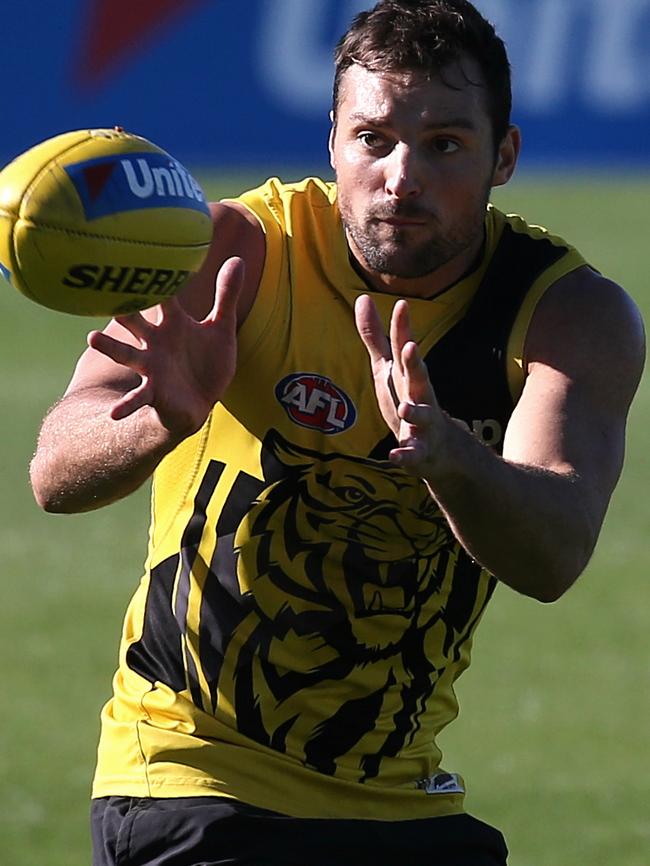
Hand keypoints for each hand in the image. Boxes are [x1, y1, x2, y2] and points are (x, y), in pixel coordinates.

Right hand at [87, 256, 243, 439]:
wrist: (201, 401)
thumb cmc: (207, 362)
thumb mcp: (221, 328)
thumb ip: (226, 296)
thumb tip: (238, 259)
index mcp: (173, 323)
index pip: (163, 295)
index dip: (156, 278)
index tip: (143, 255)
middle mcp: (156, 341)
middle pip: (137, 321)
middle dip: (125, 307)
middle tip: (106, 289)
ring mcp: (152, 366)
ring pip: (128, 354)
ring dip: (112, 347)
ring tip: (92, 338)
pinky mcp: (154, 391)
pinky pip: (138, 399)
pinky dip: (126, 406)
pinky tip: (114, 414)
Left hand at [354, 294, 446, 475]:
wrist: (439, 449)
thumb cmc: (409, 400)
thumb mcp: (388, 369)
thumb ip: (374, 337)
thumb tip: (362, 299)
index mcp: (409, 376)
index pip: (405, 349)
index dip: (402, 329)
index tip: (402, 304)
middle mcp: (420, 396)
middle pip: (418, 377)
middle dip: (415, 363)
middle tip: (410, 347)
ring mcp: (423, 424)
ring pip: (422, 416)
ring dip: (415, 412)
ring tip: (406, 408)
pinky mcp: (421, 452)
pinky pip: (413, 454)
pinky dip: (405, 456)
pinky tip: (394, 456)